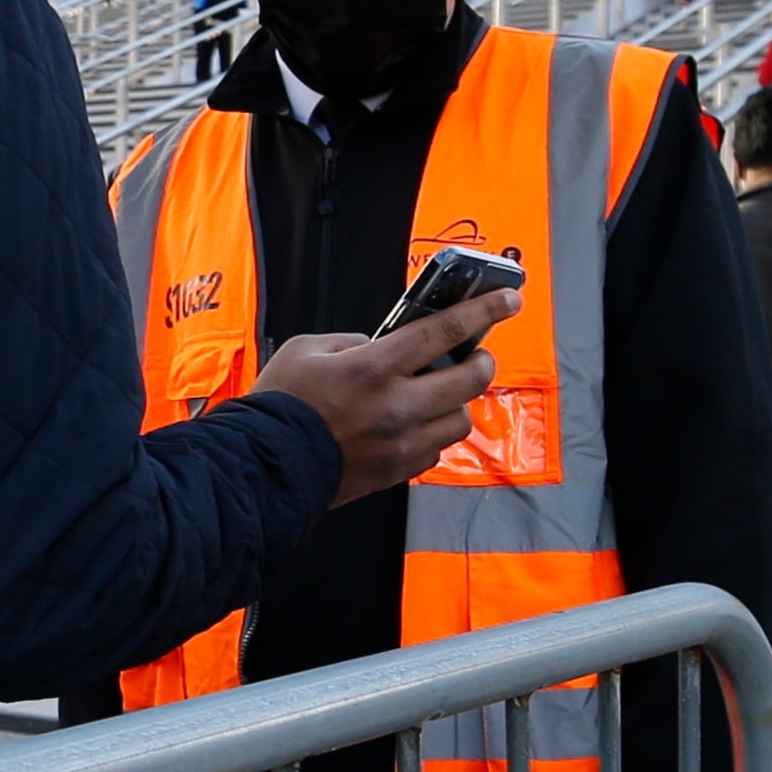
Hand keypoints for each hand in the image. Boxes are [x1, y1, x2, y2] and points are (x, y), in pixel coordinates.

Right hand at [257, 290, 521, 506]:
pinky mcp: (397, 471)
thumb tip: (376, 346)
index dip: (483, 311)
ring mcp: (401, 442)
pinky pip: (436, 451)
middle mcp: (397, 405)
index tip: (507, 300)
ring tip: (437, 396)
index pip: (445, 331)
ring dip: (455, 403)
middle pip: (470, 379)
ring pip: (460, 420)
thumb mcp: (306, 349)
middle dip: (481, 362)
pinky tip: (412, 427)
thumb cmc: (279, 406)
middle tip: (474, 356)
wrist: (264, 465)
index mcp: (374, 366)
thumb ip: (351, 342)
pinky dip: (432, 436)